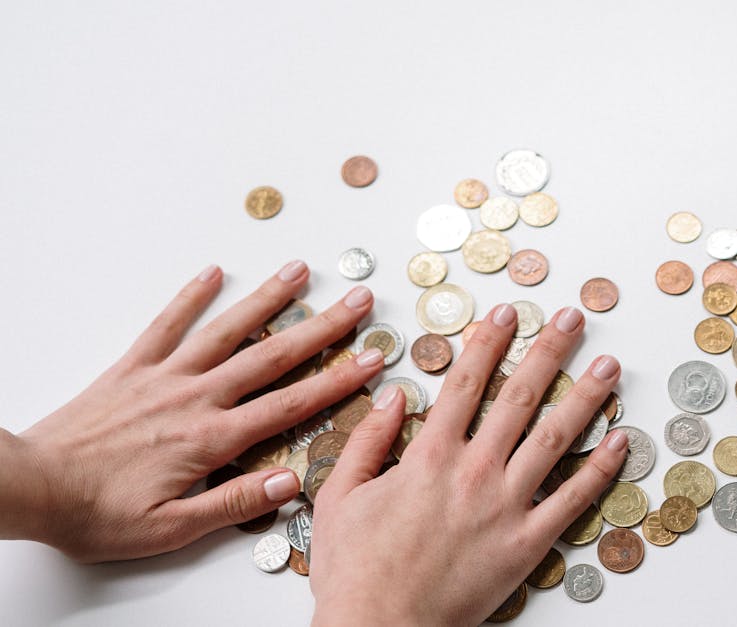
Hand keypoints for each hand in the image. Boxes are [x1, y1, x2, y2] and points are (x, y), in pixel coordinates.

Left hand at [6, 261, 383, 561]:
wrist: (30, 486)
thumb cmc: (97, 514)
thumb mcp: (170, 528)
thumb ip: (233, 504)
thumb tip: (289, 482)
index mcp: (211, 439)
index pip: (290, 405)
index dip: (338, 380)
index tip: (373, 358)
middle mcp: (195, 398)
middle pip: (272, 356)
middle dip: (322, 327)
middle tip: (359, 301)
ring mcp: (164, 376)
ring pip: (227, 330)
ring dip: (268, 299)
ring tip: (300, 271)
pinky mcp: (132, 368)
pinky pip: (166, 324)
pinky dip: (190, 296)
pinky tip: (213, 273)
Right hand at [309, 303, 626, 625]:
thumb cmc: (356, 570)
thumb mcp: (339, 497)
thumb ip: (367, 441)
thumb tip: (392, 396)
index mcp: (430, 456)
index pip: (467, 382)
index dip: (489, 341)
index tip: (507, 313)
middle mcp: (475, 471)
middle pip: (521, 396)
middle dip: (550, 350)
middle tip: (572, 319)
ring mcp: (507, 506)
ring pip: (557, 438)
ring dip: (587, 397)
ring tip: (610, 367)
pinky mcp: (528, 543)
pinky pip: (574, 499)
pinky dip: (601, 468)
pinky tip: (620, 441)